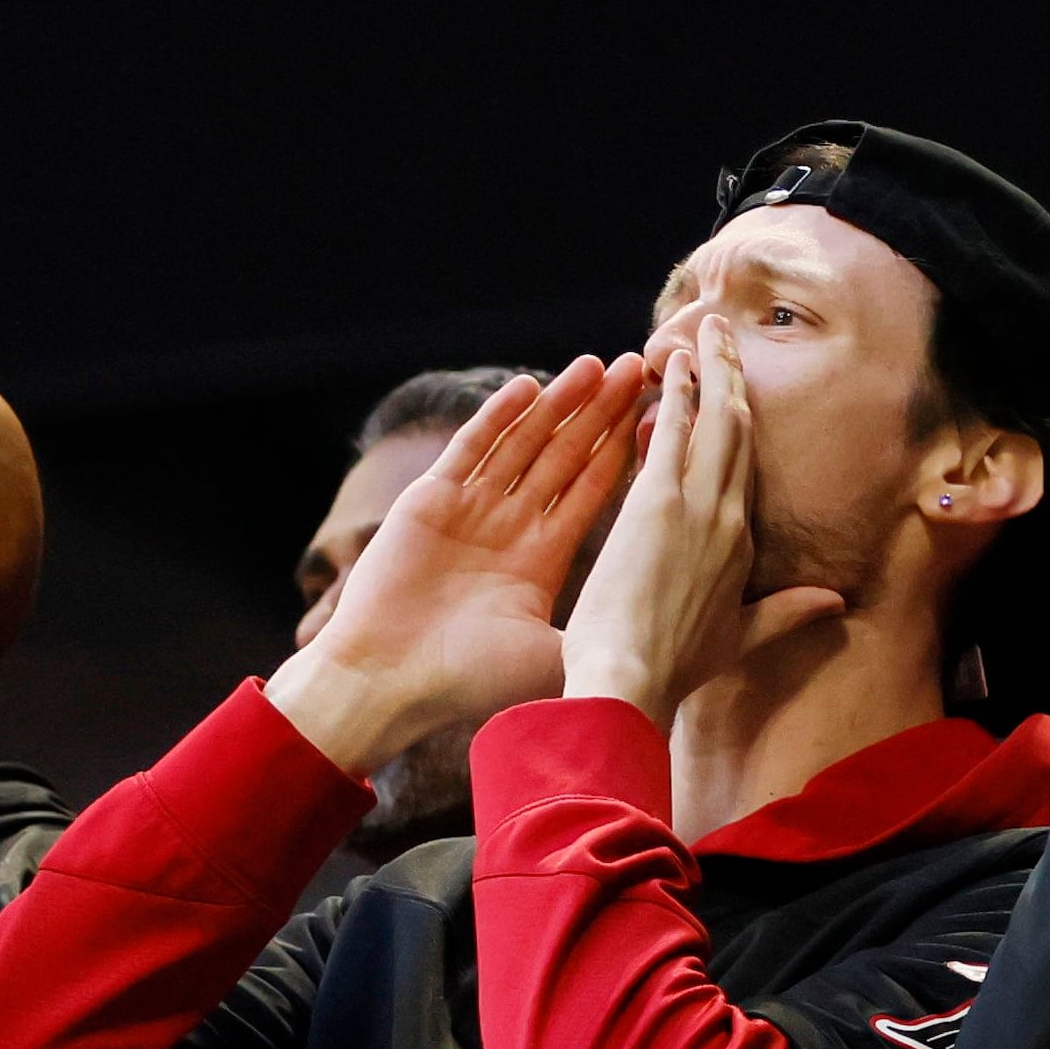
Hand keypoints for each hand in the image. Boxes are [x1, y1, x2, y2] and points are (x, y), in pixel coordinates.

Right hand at [268, 360, 647, 775]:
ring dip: (558, 404)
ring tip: (597, 364)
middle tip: (638, 367)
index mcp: (542, 558)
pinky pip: (470, 449)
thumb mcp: (550, 651)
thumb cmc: (466, 681)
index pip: (592, 490)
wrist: (388, 684)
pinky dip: (499, 417)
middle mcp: (509, 527)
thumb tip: (661, 635)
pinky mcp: (428, 500)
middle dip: (600, 413)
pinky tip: (529, 386)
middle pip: (564, 456)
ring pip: (523, 443)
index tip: (661, 416)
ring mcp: (468, 510)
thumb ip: (594, 627)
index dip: (624, 451)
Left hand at [563, 322, 845, 719]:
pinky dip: (675, 395)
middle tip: (723, 333)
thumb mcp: (739, 637)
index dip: (741, 419)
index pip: (745, 466)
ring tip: (702, 332)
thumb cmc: (677, 666)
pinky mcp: (657, 502)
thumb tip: (836, 604)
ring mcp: (696, 506)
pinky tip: (673, 362)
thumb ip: (786, 613)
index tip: (735, 385)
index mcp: (742, 544)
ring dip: (707, 374)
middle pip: (738, 431)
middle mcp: (728, 516)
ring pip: (712, 423)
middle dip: (731, 378)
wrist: (634, 679)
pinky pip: (673, 434)